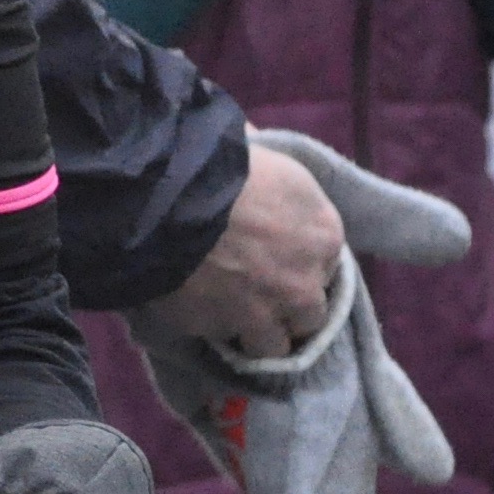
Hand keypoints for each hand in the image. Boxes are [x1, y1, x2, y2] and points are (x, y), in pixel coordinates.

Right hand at [140, 142, 346, 357]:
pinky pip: (220, 340)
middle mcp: (304, 284)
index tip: (276, 255)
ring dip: (253, 331)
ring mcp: (263, 315)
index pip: (327, 264)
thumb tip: (257, 149)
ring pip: (271, 345)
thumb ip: (270, 176)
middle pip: (308, 315)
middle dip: (286, 307)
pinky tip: (193, 310)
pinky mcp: (221, 332)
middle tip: (256, 291)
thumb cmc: (219, 160)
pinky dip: (210, 330)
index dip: (298, 262)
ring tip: (226, 312)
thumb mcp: (260, 151)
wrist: (166, 194)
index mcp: (324, 235)